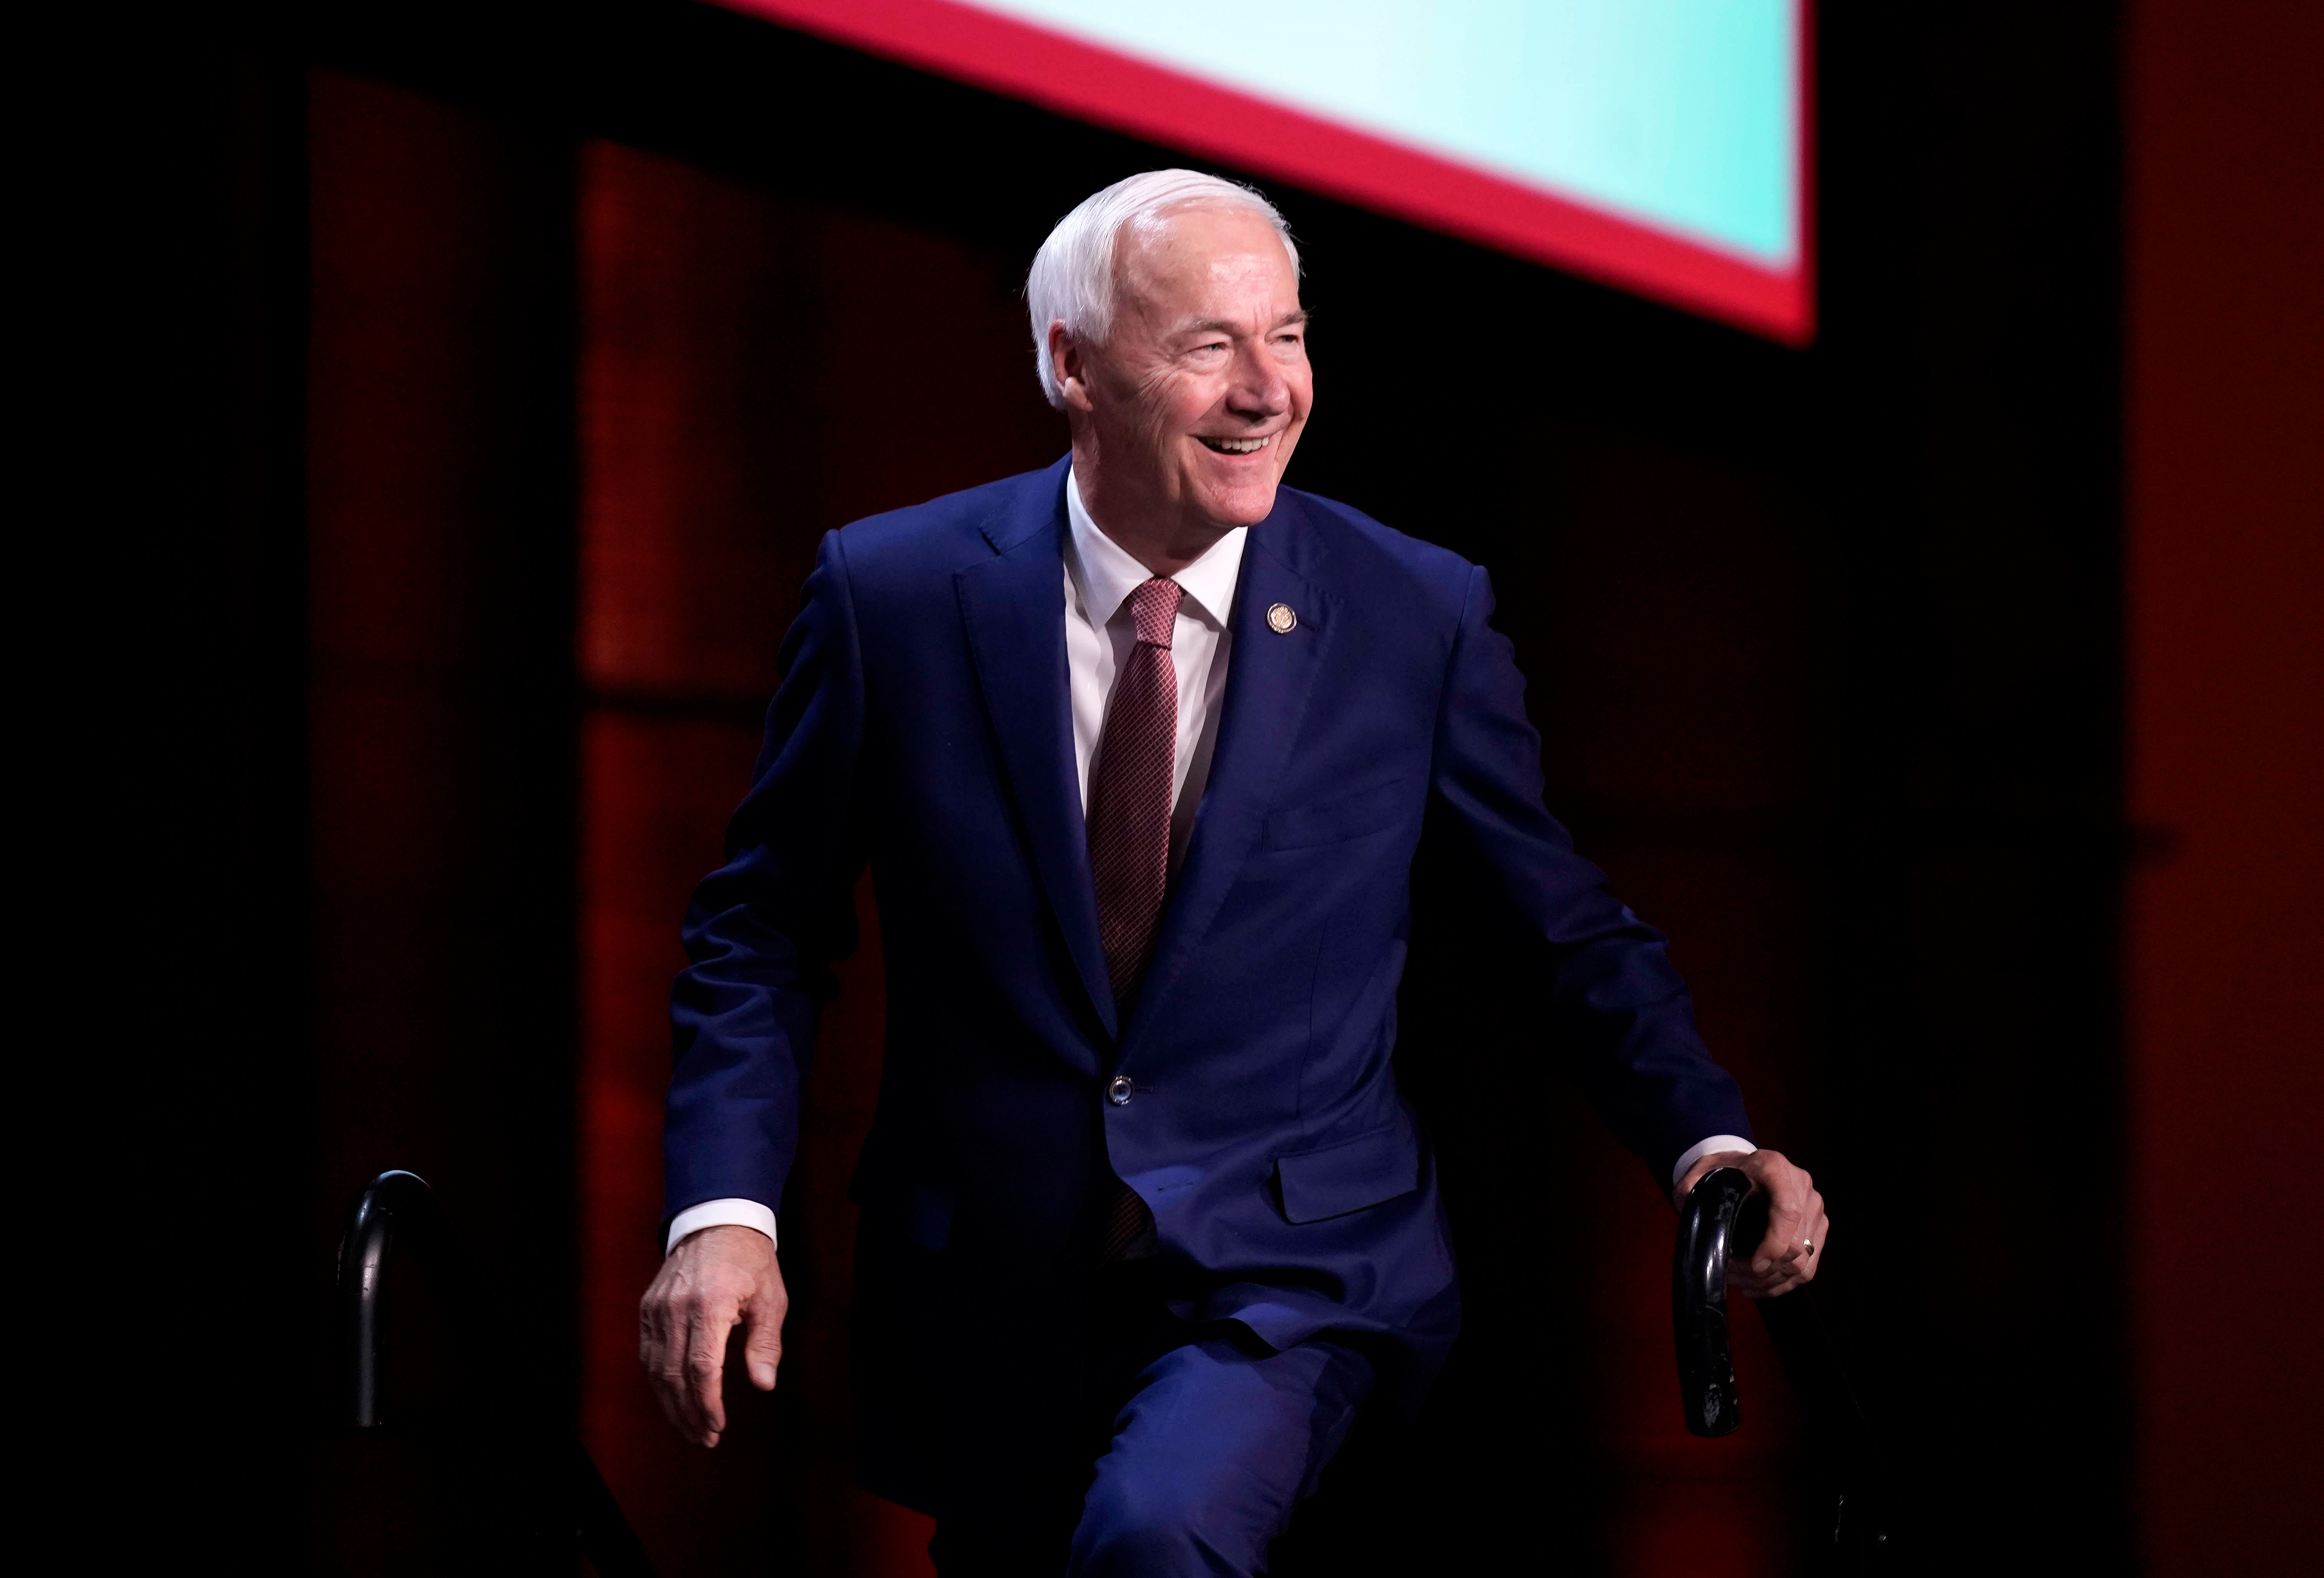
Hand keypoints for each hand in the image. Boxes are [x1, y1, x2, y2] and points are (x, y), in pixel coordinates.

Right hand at [639, 1224, 787, 1446]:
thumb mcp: (771, 1298)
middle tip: (705, 1440)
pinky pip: (648, 1354)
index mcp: (711, 1304)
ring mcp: (657, 1308)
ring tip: (691, 1429)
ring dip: (671, 1405)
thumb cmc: (751, 1261)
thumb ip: (765, 1344)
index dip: (708, 1404)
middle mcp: (677, 1308)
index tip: (718, 1427)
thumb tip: (764, 1385)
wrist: (717, 1220)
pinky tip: (674, 1401)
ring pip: (656, 1370)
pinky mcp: (647, 1308)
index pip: (702, 1368)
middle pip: (675, 1376)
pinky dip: (660, 1382)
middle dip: (689, 1414)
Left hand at [1673, 1148, 1827, 1298]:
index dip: (1774, 1244)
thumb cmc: (1721, 1172)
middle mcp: (1801, 1185)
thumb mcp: (1700, 1174)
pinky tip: (1757, 1286)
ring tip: (1740, 1282)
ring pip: (1803, 1261)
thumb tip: (1691, 1209)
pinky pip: (1808, 1267)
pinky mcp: (1817, 1227)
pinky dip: (1783, 1283)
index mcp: (1774, 1167)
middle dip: (1764, 1271)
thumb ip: (1689, 1188)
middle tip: (1732, 1275)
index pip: (1788, 1212)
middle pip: (1797, 1244)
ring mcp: (1813, 1207)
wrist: (1741, 1167)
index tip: (1754, 1265)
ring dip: (1771, 1281)